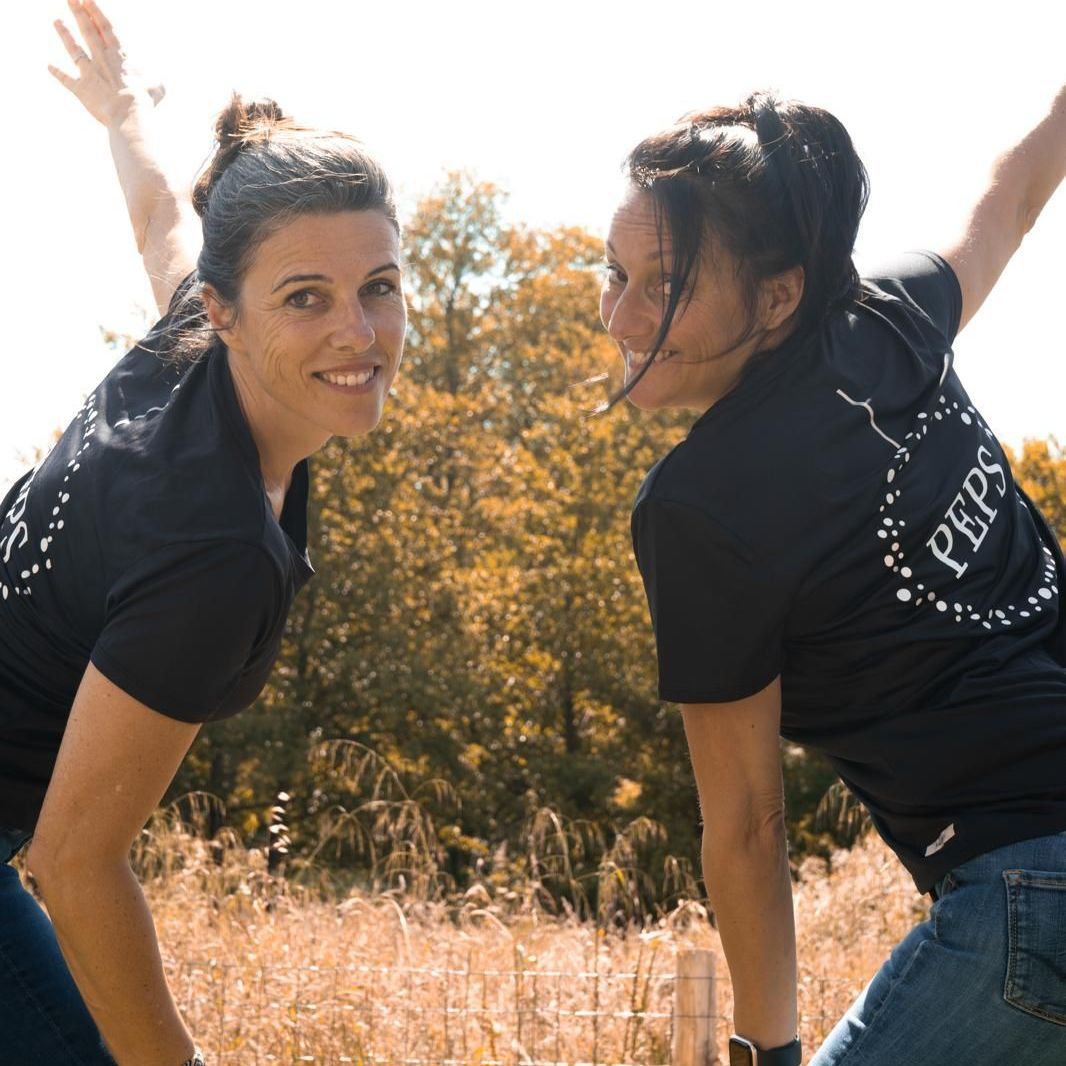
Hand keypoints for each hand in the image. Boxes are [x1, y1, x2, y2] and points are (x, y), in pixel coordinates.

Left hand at [48, 0, 163, 127]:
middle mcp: (101, 60)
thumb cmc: (144, 102)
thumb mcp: (156, 87)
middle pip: (88, 31)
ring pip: (74, 49)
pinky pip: (67, 80)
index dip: (96, 13)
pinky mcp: (82, 89)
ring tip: (56, 21)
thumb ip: (153, 80)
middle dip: (78, 13)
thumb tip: (156, 80)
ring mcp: (89, 73)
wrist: (128, 117)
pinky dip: (58, 74)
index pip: (105, 29)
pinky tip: (49, 67)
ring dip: (65, 34)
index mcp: (119, 57)